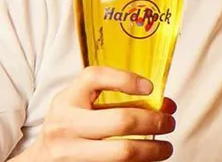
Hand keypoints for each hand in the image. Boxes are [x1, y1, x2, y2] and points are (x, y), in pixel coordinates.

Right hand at [29, 66, 174, 160]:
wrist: (43, 159)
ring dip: (153, 149)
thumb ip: (118, 99)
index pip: (95, 78)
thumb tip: (166, 105)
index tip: (150, 88)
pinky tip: (148, 159)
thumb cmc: (71, 126)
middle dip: (155, 121)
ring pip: (123, 152)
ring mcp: (70, 153)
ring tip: (165, 147)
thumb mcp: (82, 104)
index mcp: (67, 100)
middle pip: (121, 120)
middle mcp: (65, 126)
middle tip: (169, 123)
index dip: (126, 79)